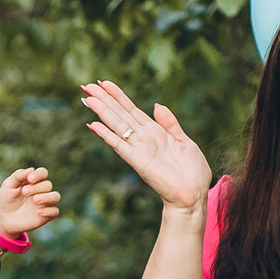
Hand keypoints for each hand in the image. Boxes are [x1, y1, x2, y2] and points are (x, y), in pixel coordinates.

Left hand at [0, 167, 62, 234]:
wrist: (2, 218)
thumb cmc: (6, 199)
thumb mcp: (8, 185)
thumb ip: (18, 176)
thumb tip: (31, 169)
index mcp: (33, 181)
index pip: (43, 173)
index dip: (39, 174)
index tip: (30, 179)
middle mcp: (41, 191)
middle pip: (48, 185)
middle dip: (37, 187)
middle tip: (24, 192)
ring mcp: (44, 203)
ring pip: (55, 197)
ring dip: (47, 197)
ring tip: (36, 199)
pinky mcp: (45, 216)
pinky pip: (54, 212)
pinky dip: (49, 211)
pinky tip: (38, 212)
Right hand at [83, 81, 209, 212]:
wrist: (193, 195)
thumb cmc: (192, 172)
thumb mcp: (184, 141)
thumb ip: (170, 123)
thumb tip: (156, 105)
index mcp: (154, 132)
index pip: (131, 109)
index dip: (117, 95)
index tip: (103, 82)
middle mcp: (143, 138)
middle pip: (119, 114)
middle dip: (104, 99)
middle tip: (86, 86)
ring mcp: (139, 149)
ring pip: (117, 125)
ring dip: (101, 112)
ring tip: (87, 98)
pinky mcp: (138, 161)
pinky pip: (120, 146)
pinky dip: (107, 135)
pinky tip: (93, 125)